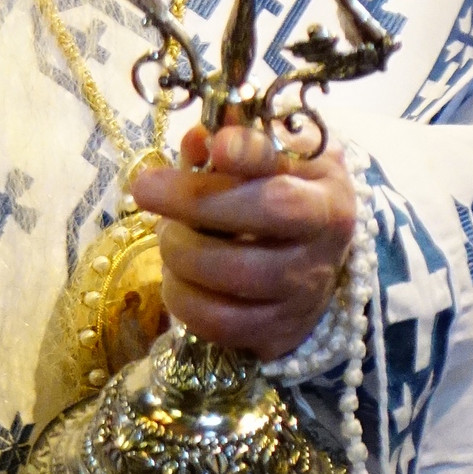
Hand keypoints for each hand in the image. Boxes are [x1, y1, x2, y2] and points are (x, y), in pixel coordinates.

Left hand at [131, 123, 354, 359]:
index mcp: (326, 198)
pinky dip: (185, 301)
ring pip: (234, 284)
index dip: (247, 160)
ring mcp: (302, 299)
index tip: (212, 145)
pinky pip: (222, 326)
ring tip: (165, 234)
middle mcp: (322, 252)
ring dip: (181, 256)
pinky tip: (176, 276)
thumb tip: (198, 140)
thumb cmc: (293, 185)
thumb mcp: (282, 152)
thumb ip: (241, 139)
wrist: (322, 247)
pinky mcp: (279, 334)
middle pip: (255, 232)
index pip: (284, 185)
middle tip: (146, 189)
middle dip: (190, 207)